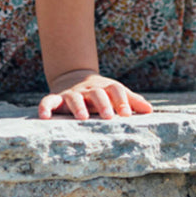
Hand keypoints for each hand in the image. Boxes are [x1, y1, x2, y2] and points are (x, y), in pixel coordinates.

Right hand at [38, 70, 153, 120]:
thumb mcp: (116, 93)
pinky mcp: (56, 99)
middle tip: (109, 116)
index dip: (122, 100)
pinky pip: (48, 101)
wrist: (74, 79)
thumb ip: (132, 101)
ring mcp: (72, 94)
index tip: (127, 114)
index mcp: (105, 88)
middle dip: (103, 104)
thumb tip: (151, 110)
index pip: (116, 90)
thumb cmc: (101, 93)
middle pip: (97, 93)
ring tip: (83, 117)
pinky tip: (44, 117)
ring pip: (74, 97)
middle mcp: (89, 90)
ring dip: (79, 106)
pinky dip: (45, 107)